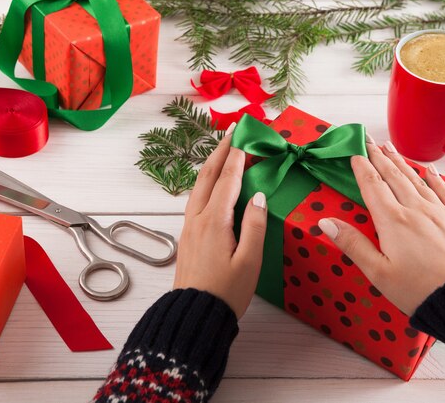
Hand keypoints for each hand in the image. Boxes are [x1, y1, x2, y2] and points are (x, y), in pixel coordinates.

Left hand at [174, 127, 267, 318]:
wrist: (194, 314)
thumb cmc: (226, 292)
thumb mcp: (249, 261)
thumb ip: (254, 225)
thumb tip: (258, 196)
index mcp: (214, 221)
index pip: (228, 180)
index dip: (236, 155)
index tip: (243, 134)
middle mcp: (197, 218)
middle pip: (208, 176)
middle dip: (221, 151)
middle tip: (233, 131)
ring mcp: (189, 226)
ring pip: (199, 186)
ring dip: (212, 164)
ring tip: (224, 150)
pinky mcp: (187, 236)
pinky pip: (196, 198)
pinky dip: (206, 182)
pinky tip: (212, 184)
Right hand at [318, 140, 444, 315]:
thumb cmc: (419, 291)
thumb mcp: (378, 272)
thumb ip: (352, 244)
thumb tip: (326, 222)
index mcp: (393, 221)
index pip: (373, 187)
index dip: (362, 168)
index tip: (354, 153)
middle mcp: (417, 210)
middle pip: (394, 177)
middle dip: (380, 157)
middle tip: (370, 140)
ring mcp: (441, 212)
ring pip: (417, 180)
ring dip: (402, 162)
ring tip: (391, 148)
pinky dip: (435, 178)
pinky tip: (430, 169)